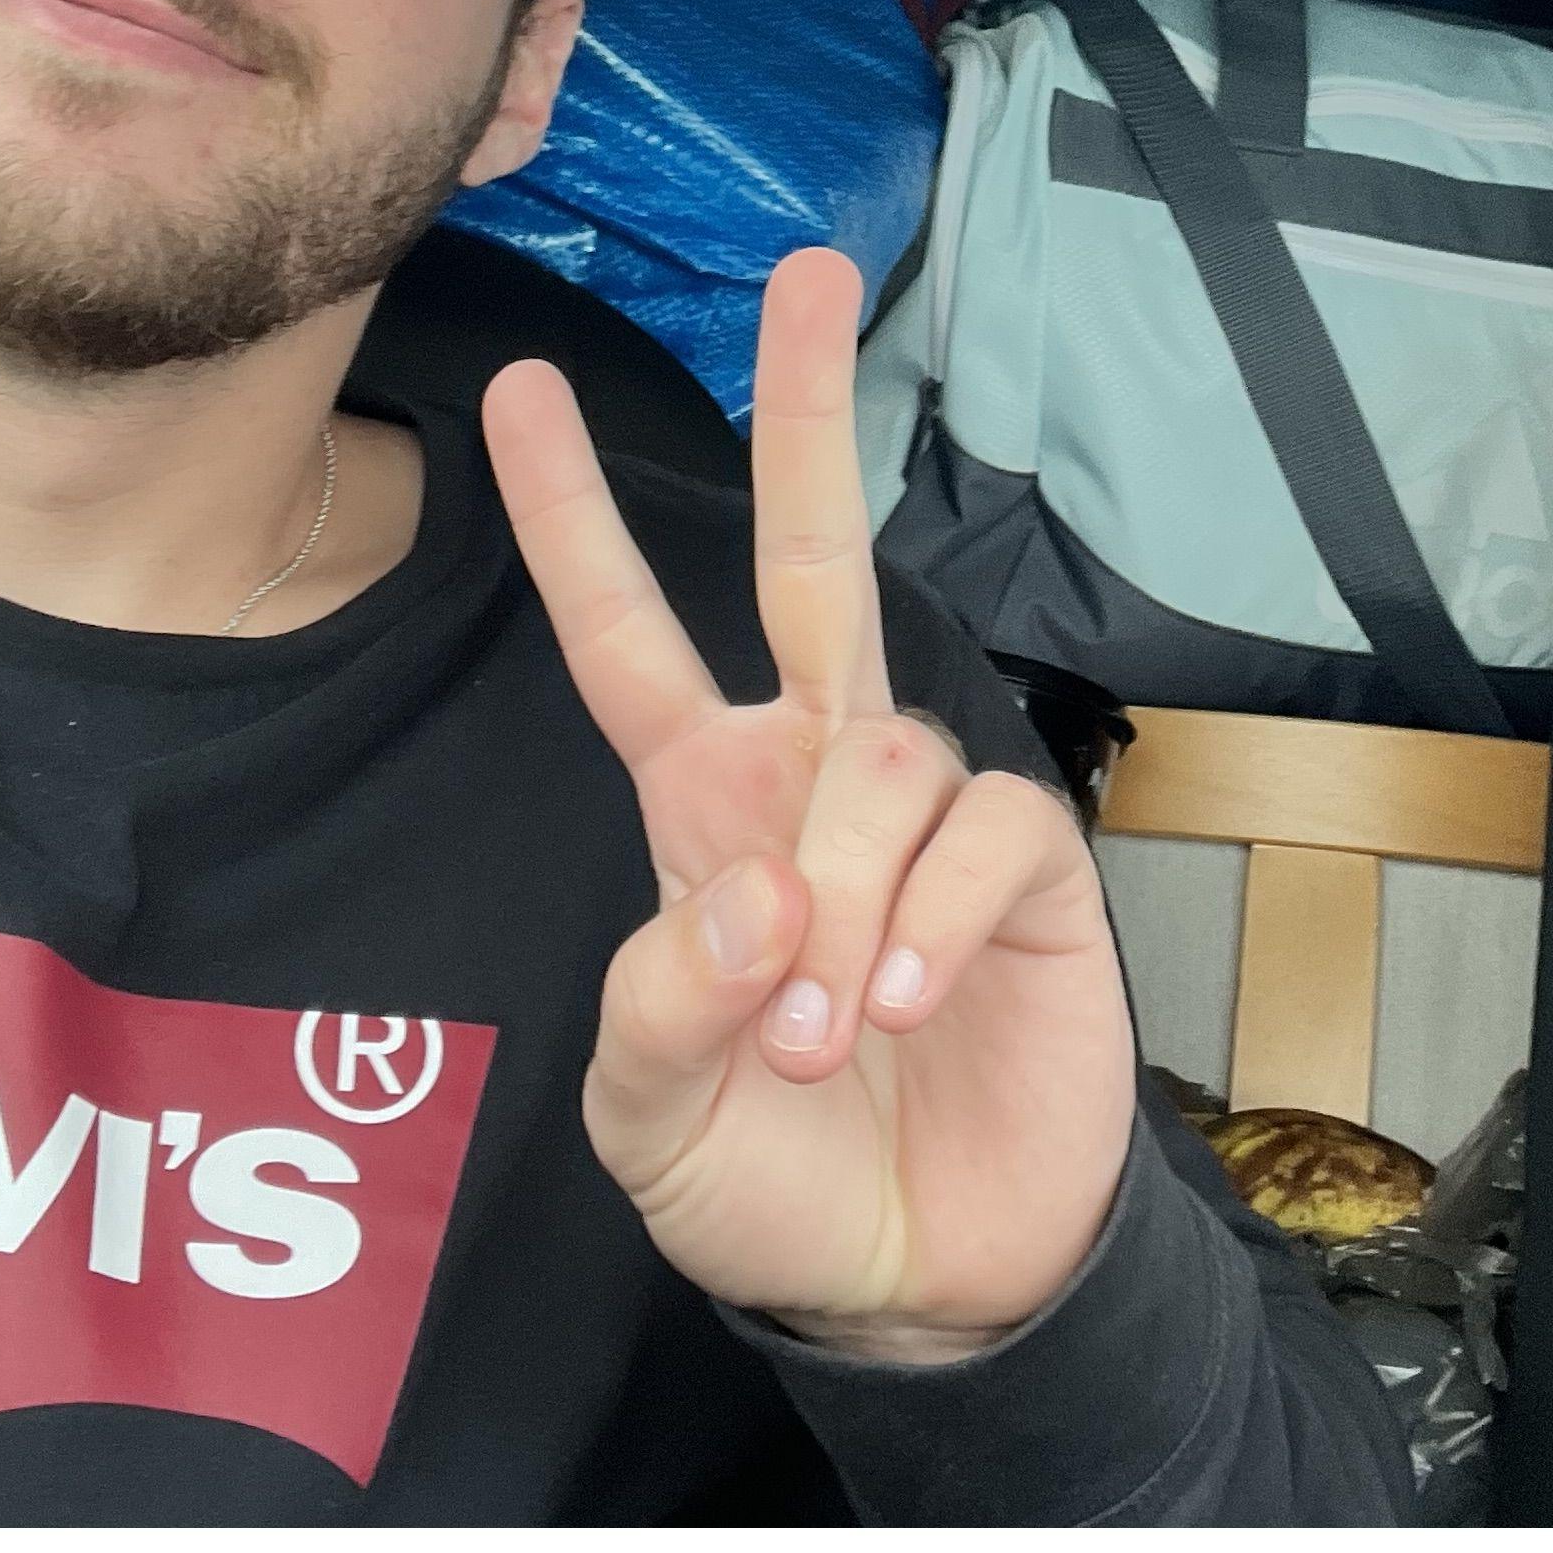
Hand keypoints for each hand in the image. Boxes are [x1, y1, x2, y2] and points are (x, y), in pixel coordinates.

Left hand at [481, 248, 1135, 1355]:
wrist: (922, 1277)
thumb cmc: (770, 1181)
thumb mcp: (651, 1121)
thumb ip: (667, 1006)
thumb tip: (751, 892)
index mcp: (701, 806)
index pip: (625, 639)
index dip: (572, 521)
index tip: (520, 392)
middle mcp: (813, 777)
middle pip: (814, 556)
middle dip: (804, 412)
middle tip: (809, 275)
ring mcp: (926, 815)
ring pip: (880, 748)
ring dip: (843, 895)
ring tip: (831, 1032)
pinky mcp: (1032, 866)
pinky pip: (981, 827)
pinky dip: (932, 915)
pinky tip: (907, 1001)